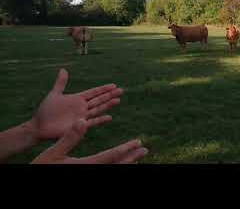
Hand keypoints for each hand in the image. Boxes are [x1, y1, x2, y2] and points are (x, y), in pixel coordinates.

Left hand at [30, 68, 122, 140]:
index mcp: (78, 98)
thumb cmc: (46, 111)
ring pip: (98, 109)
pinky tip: (109, 117)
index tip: (114, 85)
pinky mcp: (79, 126)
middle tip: (121, 91)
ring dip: (108, 105)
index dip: (103, 89)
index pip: (94, 92)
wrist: (39, 125)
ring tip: (118, 100)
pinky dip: (100, 120)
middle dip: (110, 95)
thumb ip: (61, 82)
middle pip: (99, 100)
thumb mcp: (54, 94)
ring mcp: (82, 116)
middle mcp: (82, 107)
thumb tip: (63, 69)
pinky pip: (92, 122)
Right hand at [31, 119, 148, 163]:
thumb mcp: (53, 153)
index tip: (138, 143)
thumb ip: (69, 138)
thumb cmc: (41, 167)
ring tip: (136, 158)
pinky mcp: (84, 173)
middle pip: (116, 165)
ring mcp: (88, 173)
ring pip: (112, 170)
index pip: (111, 156)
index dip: (126, 149)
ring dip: (124, 163)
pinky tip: (118, 164)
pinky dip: (114, 167)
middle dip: (131, 157)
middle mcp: (90, 171)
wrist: (34, 177)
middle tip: (145, 150)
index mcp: (85, 165)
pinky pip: (104, 171)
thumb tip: (82, 120)